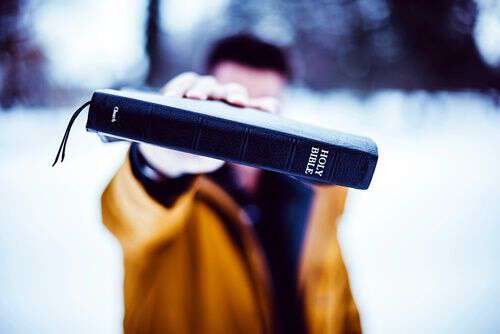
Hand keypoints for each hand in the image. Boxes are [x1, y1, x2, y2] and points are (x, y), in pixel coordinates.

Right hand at [139, 72, 279, 176]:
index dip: (263, 105)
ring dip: (202, 89)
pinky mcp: (182, 89)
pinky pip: (184, 82)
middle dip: (234, 94)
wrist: (172, 154)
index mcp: (236, 114)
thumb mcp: (215, 155)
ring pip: (208, 83)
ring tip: (194, 97)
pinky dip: (179, 87)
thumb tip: (245, 145)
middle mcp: (223, 99)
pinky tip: (173, 96)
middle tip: (234, 102)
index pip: (254, 106)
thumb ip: (229, 148)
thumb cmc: (200, 154)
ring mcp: (204, 92)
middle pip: (233, 90)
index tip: (267, 109)